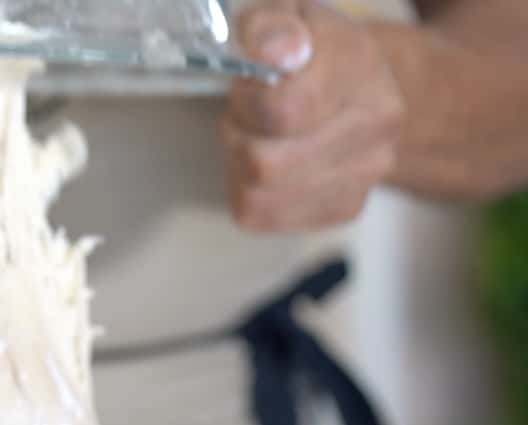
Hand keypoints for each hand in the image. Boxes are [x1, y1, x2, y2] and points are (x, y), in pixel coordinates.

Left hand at [223, 0, 403, 231]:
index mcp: (363, 72)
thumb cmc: (310, 47)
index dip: (248, 99)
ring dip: (238, 166)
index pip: (282, 110)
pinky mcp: (342, 209)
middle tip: (247, 115)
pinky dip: (248, 192)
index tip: (253, 82)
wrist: (359, 82)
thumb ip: (271, 24)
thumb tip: (276, 52)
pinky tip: (267, 164)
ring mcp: (365, 176)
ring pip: (257, 196)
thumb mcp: (285, 12)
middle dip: (238, 137)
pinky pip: (262, 216)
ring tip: (257, 136)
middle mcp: (376, 131)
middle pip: (264, 164)